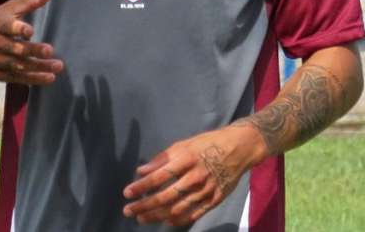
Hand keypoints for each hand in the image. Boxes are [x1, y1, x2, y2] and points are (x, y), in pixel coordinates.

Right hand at [0, 0, 62, 85]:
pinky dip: (34, 79)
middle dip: (31, 50)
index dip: (17, 29)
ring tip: (58, 66)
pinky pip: (17, 78)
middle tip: (49, 50)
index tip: (30, 31)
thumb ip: (28, 2)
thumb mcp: (6, 10)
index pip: (5, 26)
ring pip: (18, 65)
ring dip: (38, 66)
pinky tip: (50, 77)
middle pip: (14, 48)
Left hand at [122, 125, 264, 226]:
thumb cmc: (206, 144)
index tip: (127, 193)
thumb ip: (161, 159)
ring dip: (157, 215)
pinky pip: (194, 214)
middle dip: (145, 205)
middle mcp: (195, 177)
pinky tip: (166, 220)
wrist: (238, 149)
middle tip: (128, 211)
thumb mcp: (183, 144)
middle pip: (166, 196)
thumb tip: (141, 171)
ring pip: (178, 208)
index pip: (159, 176)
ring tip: (142, 218)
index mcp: (186, 159)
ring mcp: (206, 190)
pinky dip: (178, 219)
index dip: (142, 186)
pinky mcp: (215, 200)